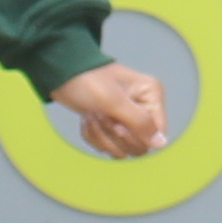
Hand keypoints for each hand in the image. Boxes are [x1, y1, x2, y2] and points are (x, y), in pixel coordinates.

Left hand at [54, 62, 169, 157]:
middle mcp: (143, 108)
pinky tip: (87, 119)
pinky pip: (108, 146)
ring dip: (102, 136)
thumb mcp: (113, 101)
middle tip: (101, 114)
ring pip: (122, 148)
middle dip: (114, 134)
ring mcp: (127, 119)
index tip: (117, 124)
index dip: (136, 135)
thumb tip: (161, 144)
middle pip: (140, 145)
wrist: (60, 74)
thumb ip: (139, 123)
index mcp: (151, 96)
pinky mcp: (112, 127)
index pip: (156, 132)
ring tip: (91, 115)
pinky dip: (94, 137)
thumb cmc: (87, 80)